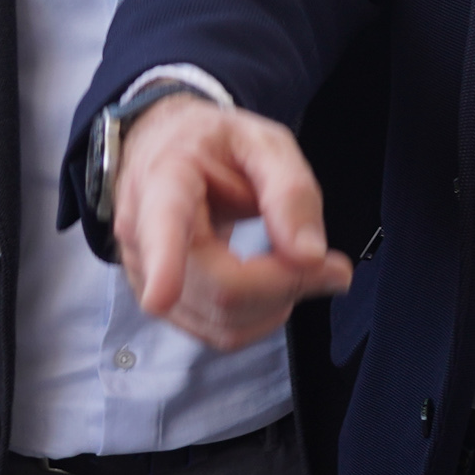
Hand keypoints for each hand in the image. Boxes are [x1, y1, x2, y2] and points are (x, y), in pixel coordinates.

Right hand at [113, 94, 352, 350]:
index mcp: (165, 180)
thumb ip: (290, 192)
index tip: (161, 295)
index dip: (163, 264)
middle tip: (332, 267)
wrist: (167, 151)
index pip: (162, 225)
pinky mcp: (162, 304)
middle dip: (285, 285)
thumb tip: (309, 256)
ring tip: (300, 267)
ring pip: (220, 320)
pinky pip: (217, 331)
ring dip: (276, 305)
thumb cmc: (213, 145)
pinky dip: (259, 317)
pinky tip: (273, 285)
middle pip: (217, 287)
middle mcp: (143, 234)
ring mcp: (146, 275)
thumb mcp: (263, 143)